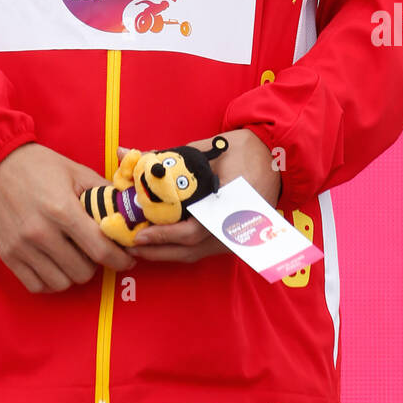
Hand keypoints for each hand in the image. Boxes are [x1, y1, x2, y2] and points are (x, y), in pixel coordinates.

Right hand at [0, 143, 136, 293]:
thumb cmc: (39, 165)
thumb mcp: (75, 171)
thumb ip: (103, 192)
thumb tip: (129, 209)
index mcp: (62, 210)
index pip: (100, 249)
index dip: (120, 259)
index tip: (127, 259)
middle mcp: (41, 233)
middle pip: (83, 272)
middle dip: (96, 264)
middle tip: (93, 250)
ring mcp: (22, 247)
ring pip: (62, 283)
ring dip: (73, 273)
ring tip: (73, 255)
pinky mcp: (8, 256)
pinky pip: (37, 286)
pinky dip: (50, 280)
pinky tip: (54, 263)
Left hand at [129, 128, 281, 264]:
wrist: (276, 157)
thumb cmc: (241, 149)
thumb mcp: (203, 149)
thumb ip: (166, 157)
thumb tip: (127, 154)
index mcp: (227, 205)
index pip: (193, 230)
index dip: (165, 235)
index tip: (140, 234)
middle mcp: (232, 228)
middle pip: (190, 250)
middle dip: (157, 250)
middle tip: (129, 244)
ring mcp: (234, 238)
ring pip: (194, 254)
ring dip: (165, 252)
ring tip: (138, 246)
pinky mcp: (232, 241)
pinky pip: (202, 250)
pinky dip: (179, 248)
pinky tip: (160, 242)